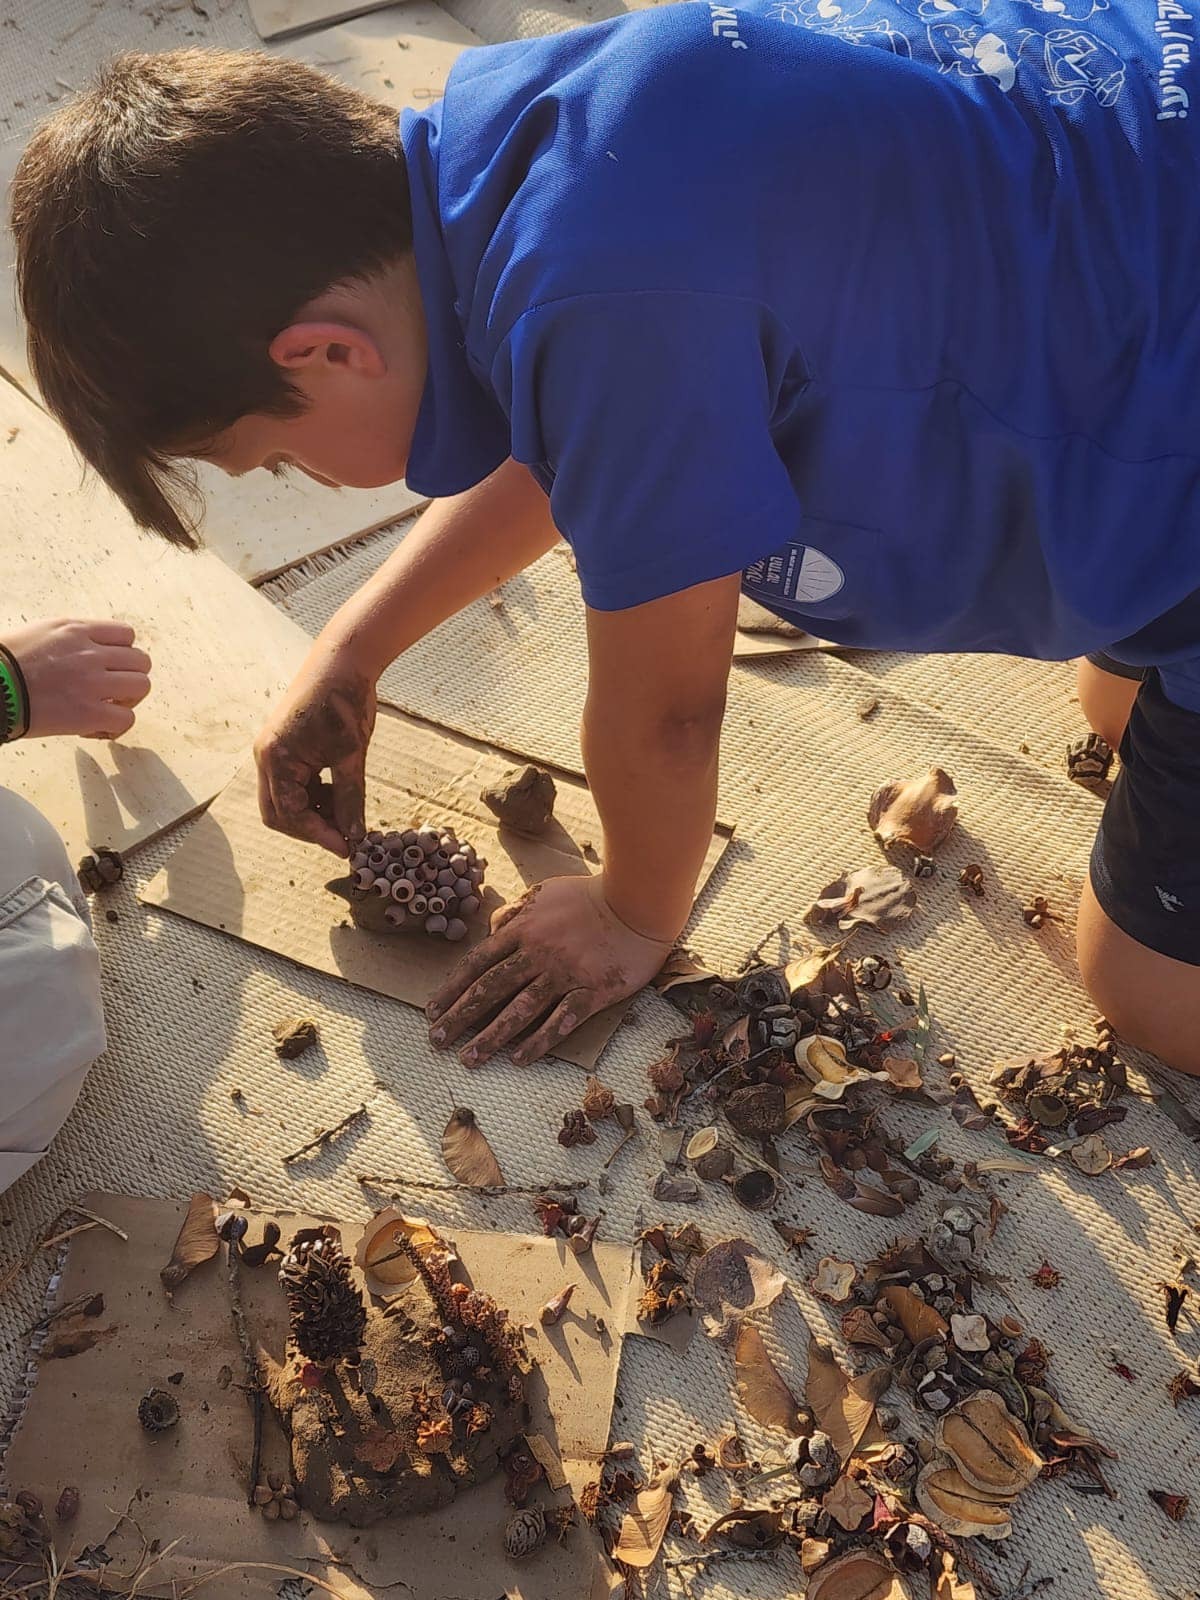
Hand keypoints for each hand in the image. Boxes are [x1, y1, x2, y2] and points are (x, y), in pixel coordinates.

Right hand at [2, 617, 150, 738]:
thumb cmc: (5, 662)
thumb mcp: (40, 632)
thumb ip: (71, 638)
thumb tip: (87, 649)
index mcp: (77, 630)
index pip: (126, 634)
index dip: (122, 653)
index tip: (109, 666)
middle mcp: (90, 653)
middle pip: (141, 661)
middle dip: (130, 676)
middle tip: (112, 691)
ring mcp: (92, 683)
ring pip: (142, 686)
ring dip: (129, 700)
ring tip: (107, 708)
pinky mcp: (89, 713)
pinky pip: (127, 719)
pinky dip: (117, 727)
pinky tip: (96, 729)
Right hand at [254, 645, 375, 853]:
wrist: (342, 662)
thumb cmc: (345, 703)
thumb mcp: (352, 757)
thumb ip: (350, 800)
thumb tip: (354, 836)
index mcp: (276, 760)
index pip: (289, 814)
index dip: (318, 835)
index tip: (347, 848)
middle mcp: (266, 758)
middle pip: (278, 812)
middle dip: (310, 828)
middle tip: (345, 838)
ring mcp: (272, 752)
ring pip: (285, 799)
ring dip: (312, 813)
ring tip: (347, 816)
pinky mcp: (283, 747)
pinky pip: (291, 783)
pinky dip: (313, 795)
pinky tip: (338, 795)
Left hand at [426, 873, 672, 1065]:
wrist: (639, 901)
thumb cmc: (591, 895)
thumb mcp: (544, 893)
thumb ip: (515, 912)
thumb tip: (492, 929)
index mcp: (523, 929)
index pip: (478, 962)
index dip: (452, 988)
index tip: (433, 1009)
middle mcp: (538, 953)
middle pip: (490, 989)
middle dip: (460, 1016)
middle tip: (437, 1040)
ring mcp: (565, 973)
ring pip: (520, 1010)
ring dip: (491, 1036)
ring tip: (470, 1058)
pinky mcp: (593, 990)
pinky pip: (561, 1020)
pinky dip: (539, 1041)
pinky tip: (519, 1059)